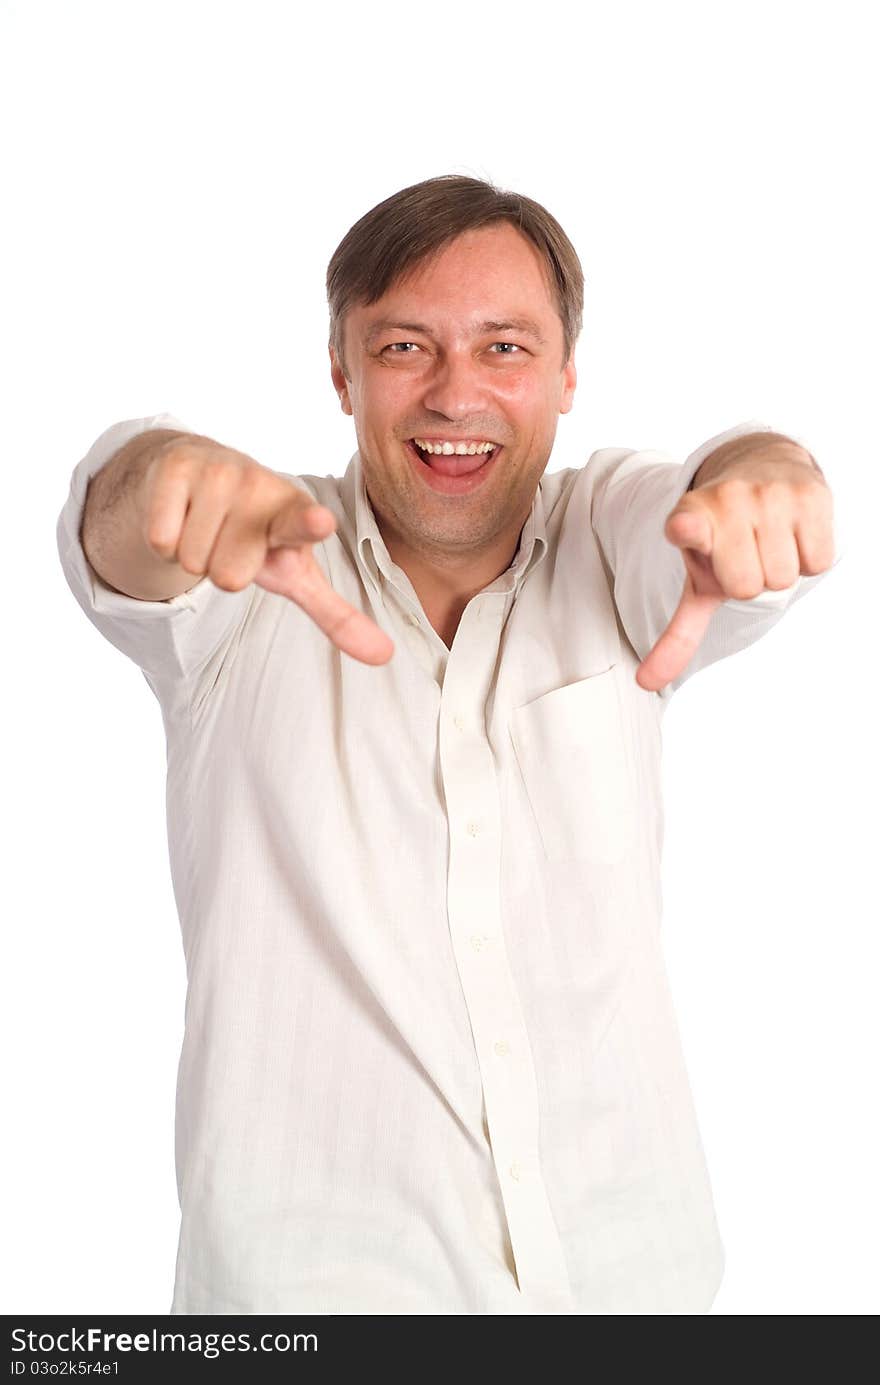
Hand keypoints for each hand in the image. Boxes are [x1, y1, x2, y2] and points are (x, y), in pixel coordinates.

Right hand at [142, 436, 394, 665]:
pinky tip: (180, 515)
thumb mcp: (295, 573)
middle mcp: (260, 485)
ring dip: (193, 555)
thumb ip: (337, 615)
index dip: (309, 525)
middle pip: (227, 577)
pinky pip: (162, 539)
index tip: (320, 522)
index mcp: (296, 513)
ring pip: (192, 560)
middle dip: (220, 571)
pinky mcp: (177, 467)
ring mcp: (218, 472)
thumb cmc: (256, 534)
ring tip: (206, 528)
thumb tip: (384, 657)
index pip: (302, 524)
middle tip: (228, 543)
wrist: (198, 477)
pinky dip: (164, 541)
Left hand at [635, 441, 834, 692]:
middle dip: (749, 582)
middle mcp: (727, 500)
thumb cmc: (725, 538)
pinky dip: (808, 559)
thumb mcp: (697, 580)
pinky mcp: (808, 494)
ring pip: (783, 578)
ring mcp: (768, 494)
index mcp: (689, 518)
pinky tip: (793, 535)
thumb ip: (675, 632)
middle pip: (749, 587)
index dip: (686, 530)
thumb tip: (646, 683)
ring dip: (780, 570)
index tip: (682, 528)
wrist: (761, 469)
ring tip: (767, 544)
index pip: (688, 527)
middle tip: (744, 557)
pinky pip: (816, 562)